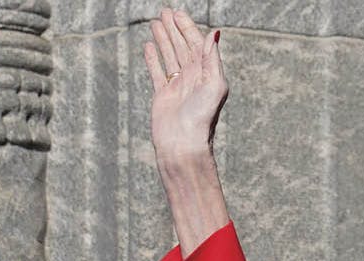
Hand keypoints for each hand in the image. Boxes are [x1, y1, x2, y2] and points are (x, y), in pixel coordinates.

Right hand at [144, 8, 227, 159]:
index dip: (187, 28)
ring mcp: (177, 86)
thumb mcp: (214, 85)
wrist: (184, 144)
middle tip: (164, 11)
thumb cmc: (202, 117)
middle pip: (182, 47)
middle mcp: (193, 78)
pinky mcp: (162, 95)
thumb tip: (215, 32)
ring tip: (156, 22)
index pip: (197, 44)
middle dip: (174, 29)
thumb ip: (212, 58)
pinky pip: (157, 71)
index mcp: (206, 73)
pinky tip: (149, 46)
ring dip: (163, 39)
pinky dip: (153, 58)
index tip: (177, 13)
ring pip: (169, 56)